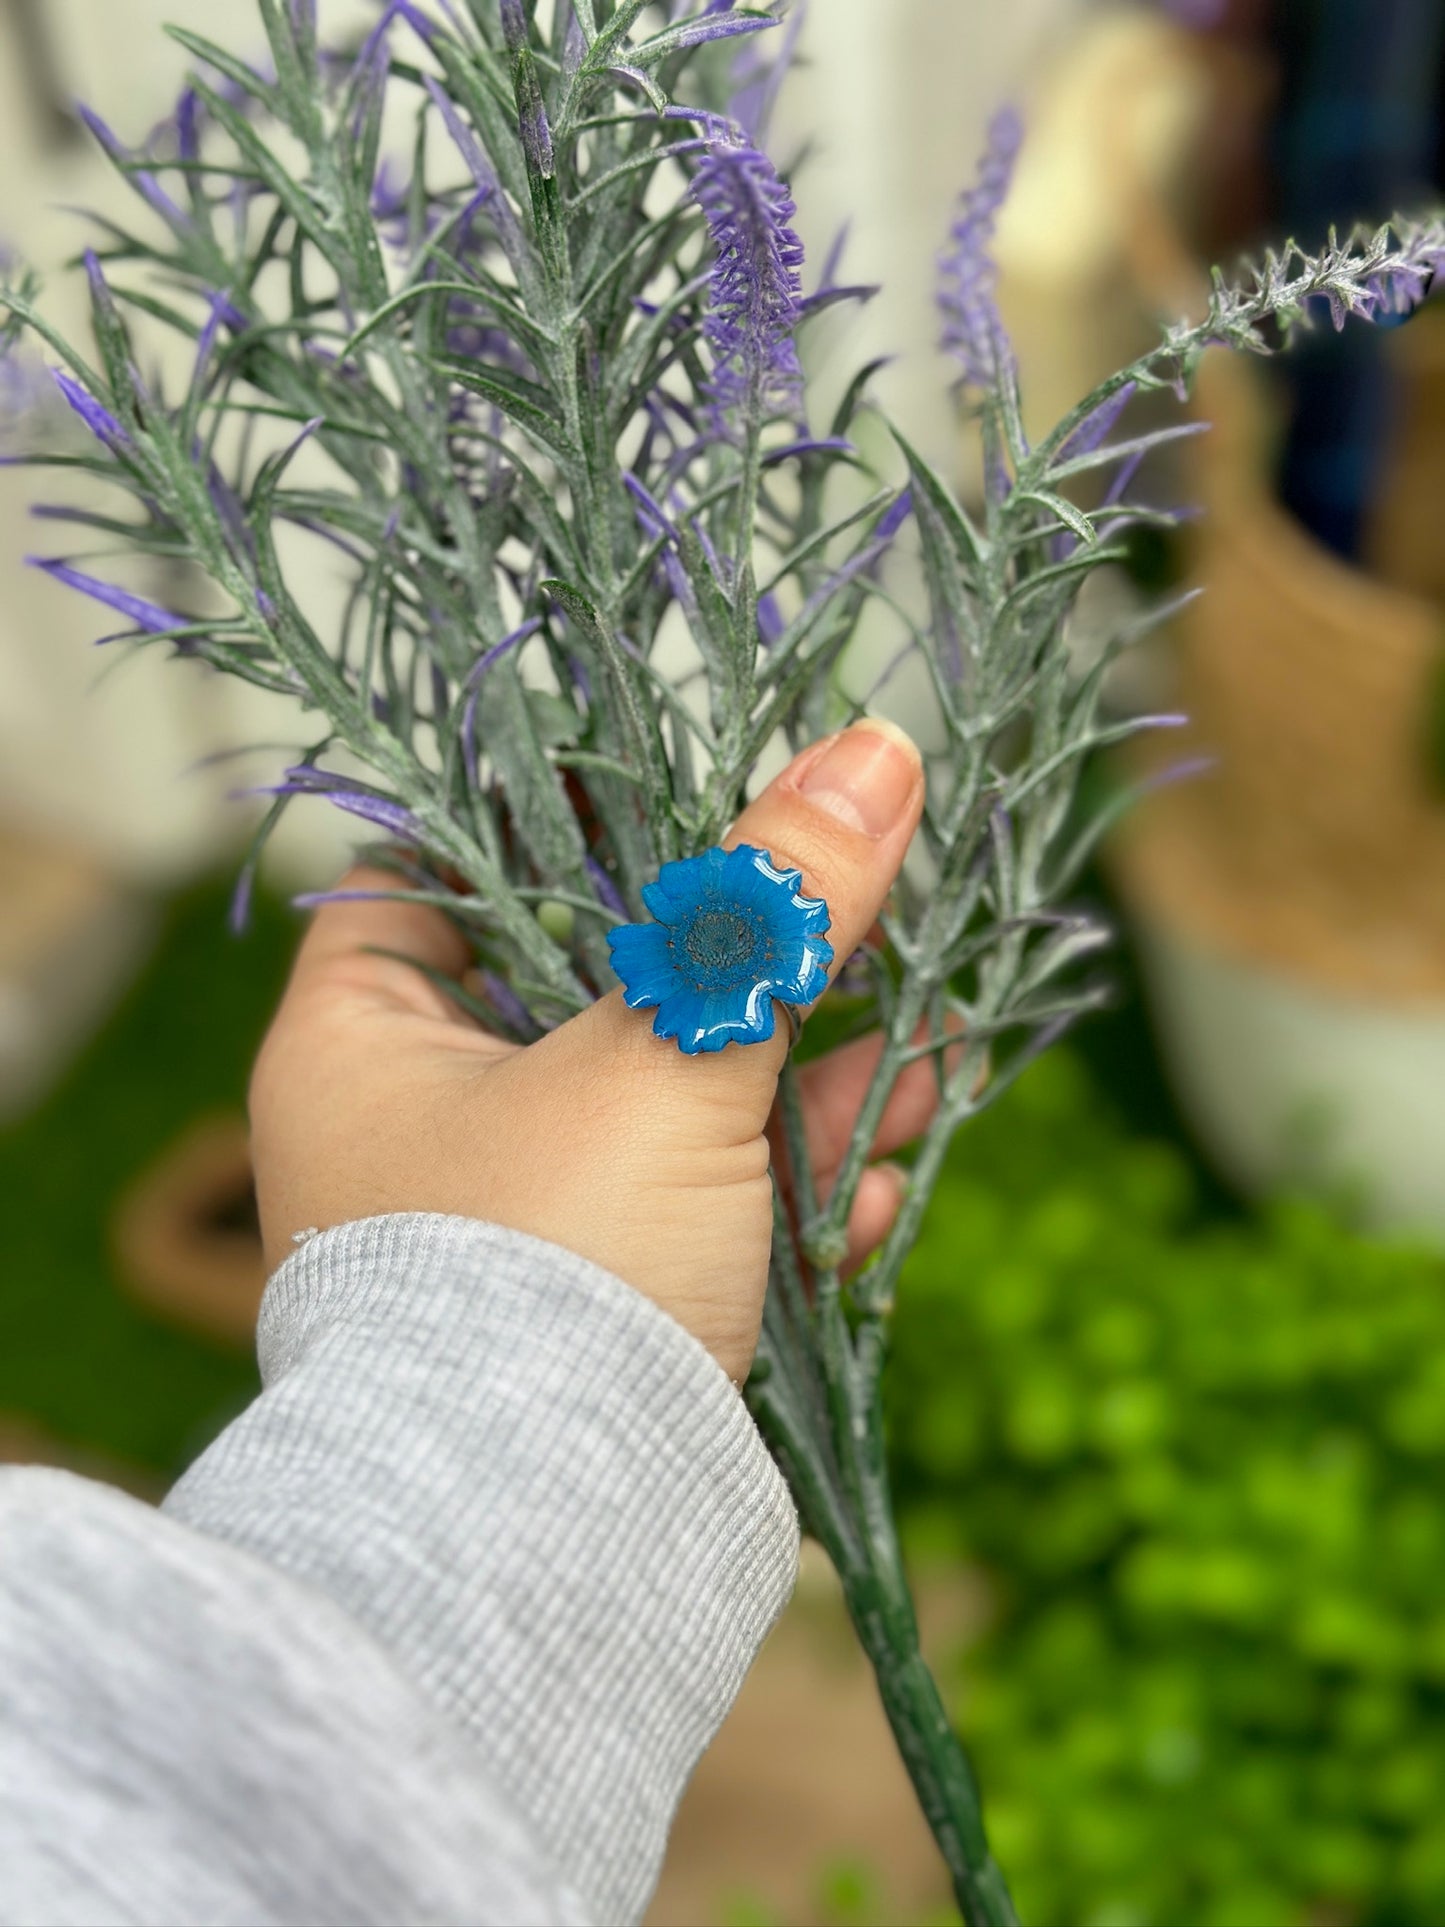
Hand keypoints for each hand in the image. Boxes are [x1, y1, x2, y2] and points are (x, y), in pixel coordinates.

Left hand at [249, 720, 933, 1383]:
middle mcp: (428, 1129)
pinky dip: (789, 1196)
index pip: (431, 877)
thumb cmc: (556, 1266)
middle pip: (594, 989)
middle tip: (850, 911)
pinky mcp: (606, 1307)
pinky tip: (879, 1191)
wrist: (552, 1551)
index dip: (544, 819)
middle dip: (744, 967)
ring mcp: (523, 1223)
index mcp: (369, 1045)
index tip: (667, 786)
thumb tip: (875, 748)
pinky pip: (702, 1215)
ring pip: (672, 1107)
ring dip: (803, 1088)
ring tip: (926, 1058)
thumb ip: (769, 908)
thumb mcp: (670, 1057)